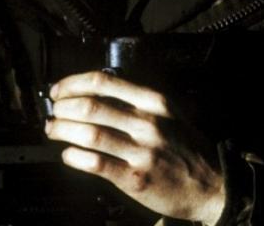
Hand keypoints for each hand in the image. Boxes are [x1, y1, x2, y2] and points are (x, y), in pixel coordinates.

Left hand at [45, 70, 225, 224]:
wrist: (211, 183)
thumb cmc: (185, 147)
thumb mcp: (169, 112)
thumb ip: (138, 99)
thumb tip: (96, 90)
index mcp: (155, 101)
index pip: (104, 81)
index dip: (74, 83)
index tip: (59, 90)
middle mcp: (148, 122)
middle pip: (91, 106)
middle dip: (62, 108)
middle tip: (53, 112)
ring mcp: (141, 151)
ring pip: (89, 133)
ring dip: (62, 130)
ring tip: (53, 130)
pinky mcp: (135, 177)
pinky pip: (95, 163)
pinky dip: (74, 157)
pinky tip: (68, 155)